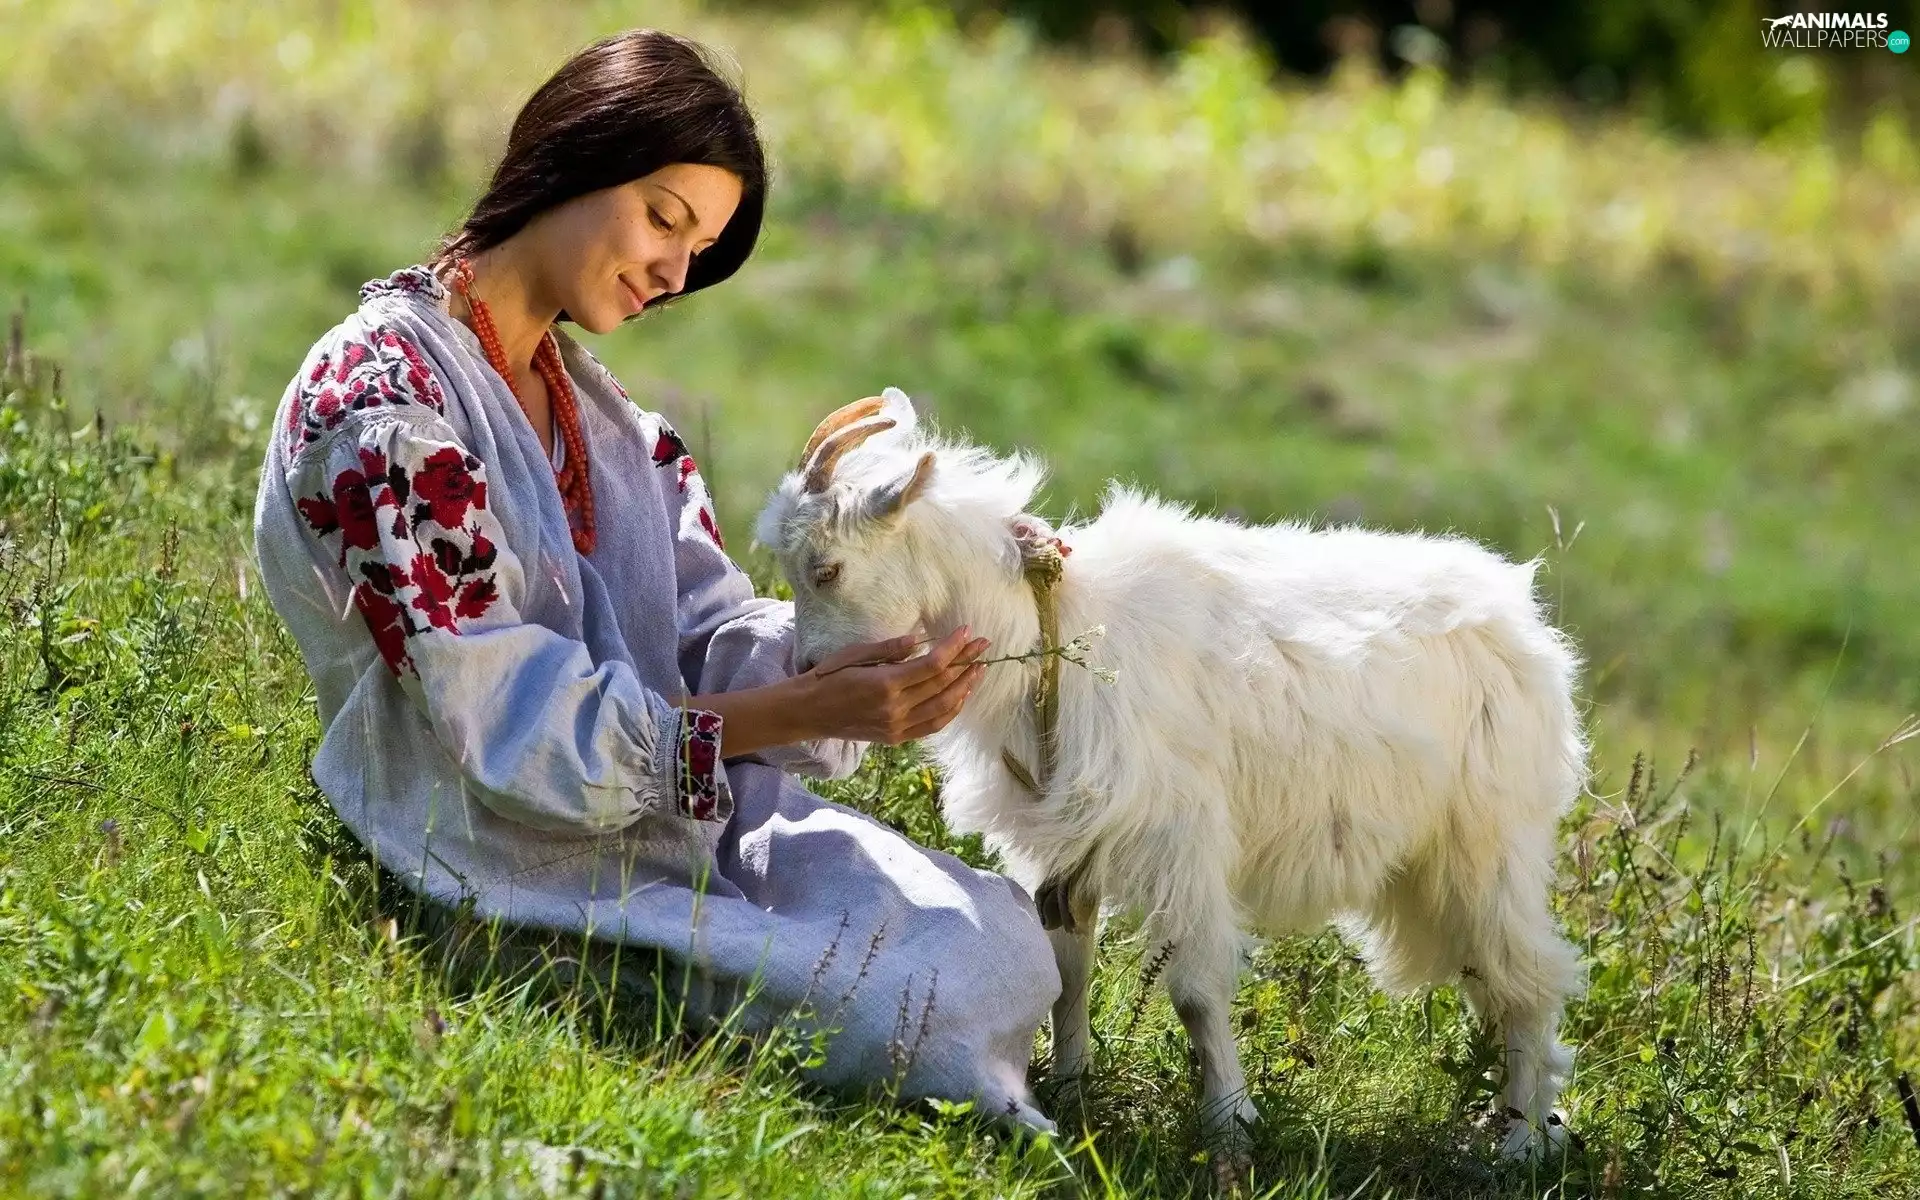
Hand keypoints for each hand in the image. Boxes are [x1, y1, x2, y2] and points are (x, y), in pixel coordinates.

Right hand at [799, 626, 989, 744]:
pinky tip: (961, 696)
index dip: (953, 647)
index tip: (966, 631)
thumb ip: (890, 648)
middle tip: (983, 645)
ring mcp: (897, 726)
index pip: (932, 664)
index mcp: (885, 684)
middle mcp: (895, 708)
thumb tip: (920, 639)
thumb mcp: (854, 654)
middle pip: (942, 684)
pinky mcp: (896, 737)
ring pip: (944, 708)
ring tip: (979, 669)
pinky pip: (932, 725)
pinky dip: (951, 711)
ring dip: (965, 687)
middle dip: (966, 662)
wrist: (808, 712)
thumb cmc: (828, 677)